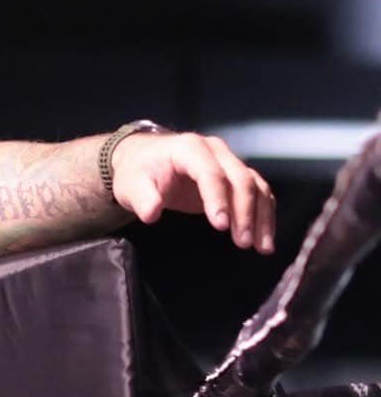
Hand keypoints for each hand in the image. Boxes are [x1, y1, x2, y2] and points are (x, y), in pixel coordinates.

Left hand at [109, 131, 276, 253]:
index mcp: (189, 148)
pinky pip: (258, 193)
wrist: (144, 160)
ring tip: (261, 247)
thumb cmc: (138, 172)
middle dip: (245, 212)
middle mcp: (216, 151)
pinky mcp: (235, 176)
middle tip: (242, 242)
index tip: (221, 226)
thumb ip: (142, 198)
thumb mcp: (132, 184)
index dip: (218, 199)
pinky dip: (264, 215)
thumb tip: (151, 213)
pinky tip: (263, 238)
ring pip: (256, 186)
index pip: (210, 173)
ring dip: (261, 217)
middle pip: (241, 179)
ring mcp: (229, 162)